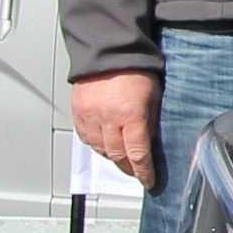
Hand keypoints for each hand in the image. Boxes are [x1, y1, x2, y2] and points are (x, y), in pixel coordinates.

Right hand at [71, 69, 162, 188]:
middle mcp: (108, 119)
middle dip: (128, 167)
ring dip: (112, 157)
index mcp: (131, 115)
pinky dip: (96, 145)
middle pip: (117, 155)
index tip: (148, 181)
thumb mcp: (154, 96)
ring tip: (121, 158)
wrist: (109, 50)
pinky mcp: (78, 112)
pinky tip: (104, 144)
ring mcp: (90, 116)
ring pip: (100, 149)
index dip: (144, 172)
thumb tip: (149, 143)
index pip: (138, 154)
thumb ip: (150, 121)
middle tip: (136, 171)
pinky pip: (86, 138)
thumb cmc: (136, 69)